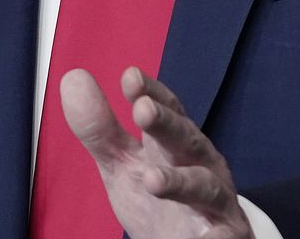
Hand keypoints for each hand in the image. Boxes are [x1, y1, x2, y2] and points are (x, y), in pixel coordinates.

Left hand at [63, 67, 251, 238]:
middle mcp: (201, 165)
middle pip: (187, 139)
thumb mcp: (123, 164)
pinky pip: (221, 236)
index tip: (130, 77)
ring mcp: (216, 201)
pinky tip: (199, 238)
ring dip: (180, 182)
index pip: (168, 110)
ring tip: (153, 181)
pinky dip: (212, 236)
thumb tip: (73, 78)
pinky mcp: (226, 235)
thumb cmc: (156, 201)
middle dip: (167, 124)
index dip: (152, 93)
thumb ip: (99, 128)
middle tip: (142, 110)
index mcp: (175, 144)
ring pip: (204, 186)